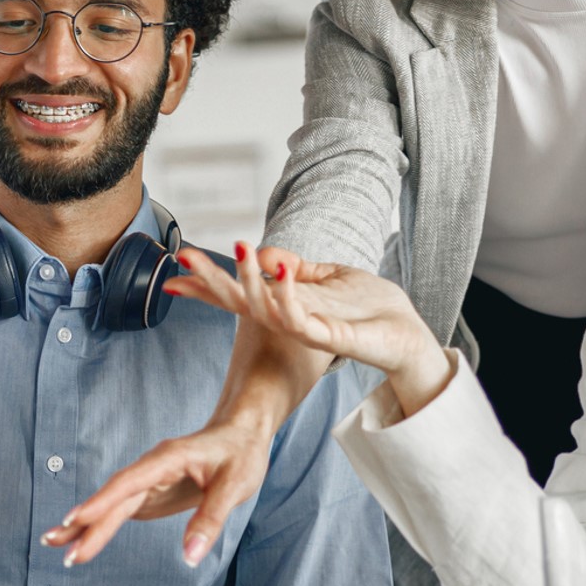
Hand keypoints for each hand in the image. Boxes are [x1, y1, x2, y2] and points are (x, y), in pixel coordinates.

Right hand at [41, 407, 271, 570]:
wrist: (242, 432)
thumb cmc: (241, 453)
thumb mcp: (235, 486)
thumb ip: (210, 520)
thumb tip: (190, 558)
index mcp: (167, 459)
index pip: (128, 482)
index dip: (101, 502)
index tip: (75, 520)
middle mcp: (150, 468)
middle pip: (112, 497)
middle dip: (84, 521)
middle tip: (55, 545)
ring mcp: (148, 480)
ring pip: (112, 504)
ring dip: (86, 524)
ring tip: (56, 545)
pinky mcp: (151, 491)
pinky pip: (121, 509)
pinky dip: (101, 524)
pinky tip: (83, 538)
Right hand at [167, 244, 450, 416]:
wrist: (407, 335)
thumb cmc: (369, 307)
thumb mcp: (329, 276)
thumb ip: (297, 265)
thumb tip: (263, 250)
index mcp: (286, 304)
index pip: (238, 294)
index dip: (207, 282)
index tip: (178, 265)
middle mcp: (289, 319)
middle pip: (239, 303)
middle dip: (211, 280)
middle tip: (185, 256)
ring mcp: (307, 329)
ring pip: (264, 310)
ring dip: (248, 280)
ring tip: (240, 248)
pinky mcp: (329, 338)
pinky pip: (300, 319)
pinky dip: (287, 295)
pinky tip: (281, 269)